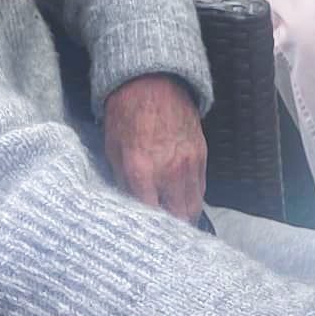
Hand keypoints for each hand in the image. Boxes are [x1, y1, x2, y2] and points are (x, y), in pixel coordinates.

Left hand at [104, 75, 207, 221]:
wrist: (151, 80)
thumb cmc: (125, 113)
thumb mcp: (112, 149)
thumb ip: (122, 181)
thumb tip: (130, 207)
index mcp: (141, 170)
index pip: (150, 216)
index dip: (149, 229)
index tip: (145, 235)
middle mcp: (170, 171)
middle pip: (179, 218)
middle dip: (171, 229)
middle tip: (162, 233)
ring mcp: (190, 163)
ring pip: (194, 206)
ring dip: (184, 215)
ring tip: (173, 221)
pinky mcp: (201, 154)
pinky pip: (201, 187)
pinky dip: (192, 197)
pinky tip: (180, 198)